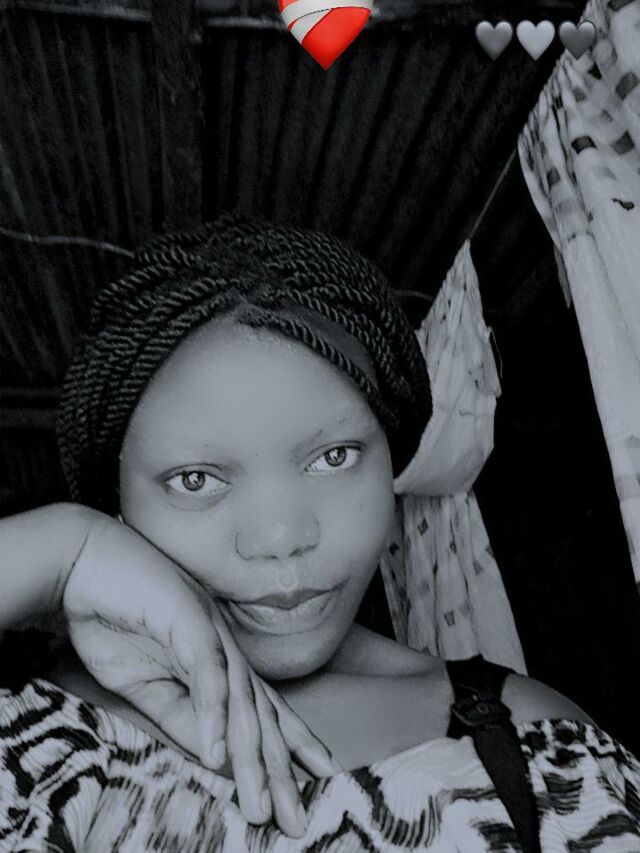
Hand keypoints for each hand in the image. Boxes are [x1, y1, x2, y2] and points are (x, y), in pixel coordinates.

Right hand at [62, 513, 339, 835]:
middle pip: (261, 715)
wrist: (85, 565)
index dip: (290, 746)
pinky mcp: (189, 620)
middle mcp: (225, 647)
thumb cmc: (116, 618)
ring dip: (251, 757)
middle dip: (280, 770)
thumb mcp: (146, 686)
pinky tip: (219, 754)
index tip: (313, 782)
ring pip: (241, 703)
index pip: (262, 710)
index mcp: (219, 659)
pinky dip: (213, 715)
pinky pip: (207, 675)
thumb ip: (182, 717)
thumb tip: (216, 756)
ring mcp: (211, 632)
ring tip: (263, 805)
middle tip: (297, 820)